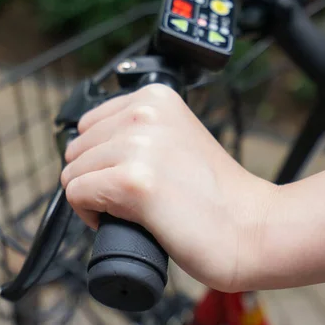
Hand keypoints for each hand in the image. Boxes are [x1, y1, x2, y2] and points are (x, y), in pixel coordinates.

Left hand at [61, 84, 277, 291]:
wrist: (251, 228)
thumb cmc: (215, 194)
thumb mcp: (176, 137)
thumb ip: (137, 131)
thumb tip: (85, 149)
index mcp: (155, 96)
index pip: (88, 124)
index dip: (100, 157)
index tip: (126, 174)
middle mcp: (144, 112)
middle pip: (77, 149)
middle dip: (95, 177)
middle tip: (131, 196)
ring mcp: (138, 145)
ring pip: (73, 172)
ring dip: (93, 197)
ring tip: (131, 209)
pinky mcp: (131, 181)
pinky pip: (77, 195)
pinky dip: (90, 215)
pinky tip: (125, 219)